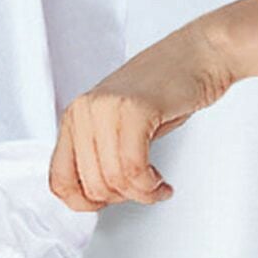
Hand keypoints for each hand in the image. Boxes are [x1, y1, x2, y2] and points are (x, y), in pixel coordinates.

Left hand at [48, 19, 234, 211]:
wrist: (197, 54)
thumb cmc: (163, 90)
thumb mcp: (119, 125)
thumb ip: (100, 155)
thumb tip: (95, 194)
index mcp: (75, 117)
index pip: (59, 180)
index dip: (84, 203)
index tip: (108, 203)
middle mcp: (84, 111)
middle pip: (91, 185)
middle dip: (122, 199)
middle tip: (142, 191)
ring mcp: (106, 108)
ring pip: (114, 179)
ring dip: (141, 193)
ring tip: (156, 187)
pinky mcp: (135, 108)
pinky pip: (134, 166)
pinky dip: (150, 184)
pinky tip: (161, 181)